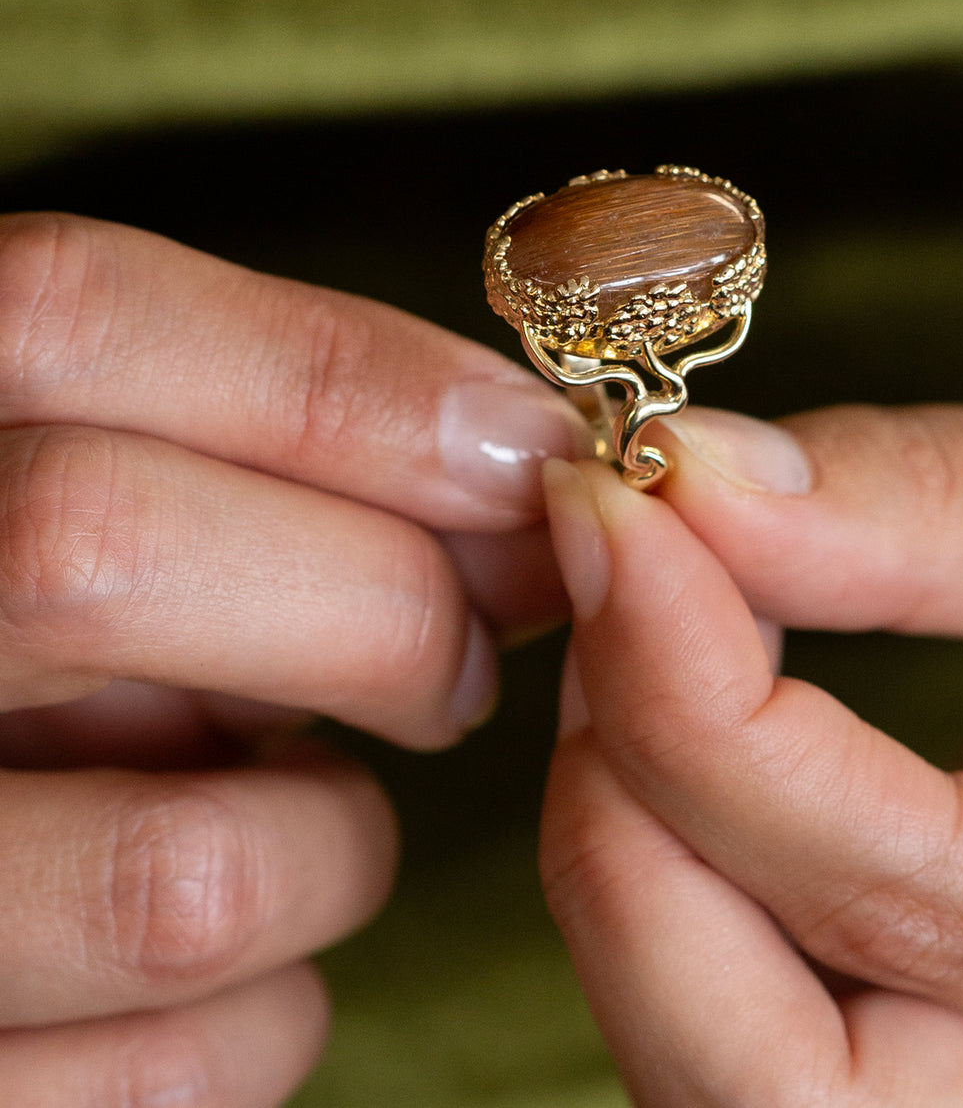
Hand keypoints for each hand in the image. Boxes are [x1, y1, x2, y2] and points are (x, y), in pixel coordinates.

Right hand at [0, 213, 584, 1103]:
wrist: (3, 822)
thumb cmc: (109, 652)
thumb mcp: (163, 513)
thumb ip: (298, 447)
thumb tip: (516, 451)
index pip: (74, 313)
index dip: (345, 382)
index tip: (527, 453)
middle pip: (101, 544)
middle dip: (380, 603)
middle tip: (467, 647)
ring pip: (178, 872)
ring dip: (334, 838)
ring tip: (315, 798)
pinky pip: (192, 1062)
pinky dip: (281, 1000)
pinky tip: (242, 928)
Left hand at [539, 350, 962, 1104]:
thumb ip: (935, 503)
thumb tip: (692, 481)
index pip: (904, 897)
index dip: (699, 707)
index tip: (615, 522)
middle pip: (787, 1091)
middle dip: (629, 849)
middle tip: (601, 621)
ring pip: (742, 1088)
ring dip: (630, 879)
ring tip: (627, 671)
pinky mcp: (961, 1046)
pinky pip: (758, 1030)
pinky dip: (671, 896)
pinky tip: (676, 747)